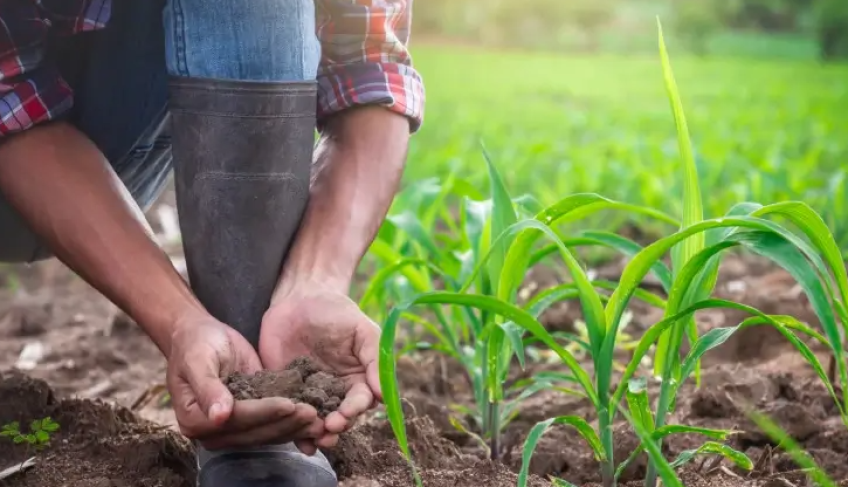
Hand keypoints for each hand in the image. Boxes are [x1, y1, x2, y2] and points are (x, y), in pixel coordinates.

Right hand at [166, 314, 322, 449]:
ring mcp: (233, 429)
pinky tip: (314, 420)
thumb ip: (207, 387)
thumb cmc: (196, 344)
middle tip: (312, 413)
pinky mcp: (251, 420)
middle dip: (285, 423)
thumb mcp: (198, 359)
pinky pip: (273, 426)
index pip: (236, 420)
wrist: (202, 336)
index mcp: (194, 420)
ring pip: (267, 434)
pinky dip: (293, 424)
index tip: (289, 404)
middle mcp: (214, 432)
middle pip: (255, 432)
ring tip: (318, 419)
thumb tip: (219, 416)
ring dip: (294, 428)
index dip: (263, 413)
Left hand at [259, 282, 381, 452]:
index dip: (354, 410)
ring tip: (313, 440)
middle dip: (336, 427)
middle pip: (340, 417)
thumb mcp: (362, 329)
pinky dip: (292, 430)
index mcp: (358, 378)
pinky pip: (290, 414)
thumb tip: (382, 393)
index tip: (345, 414)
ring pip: (316, 421)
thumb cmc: (336, 311)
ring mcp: (311, 394)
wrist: (298, 299)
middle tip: (328, 429)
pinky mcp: (286, 393)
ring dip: (316, 434)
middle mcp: (336, 391)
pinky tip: (294, 441)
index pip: (361, 401)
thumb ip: (375, 358)